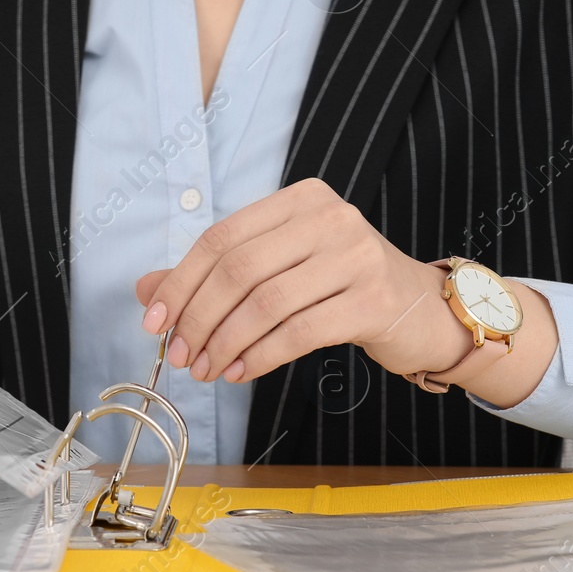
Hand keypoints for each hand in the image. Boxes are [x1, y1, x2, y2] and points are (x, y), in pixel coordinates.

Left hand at [133, 178, 556, 405]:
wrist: (424, 312)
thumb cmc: (343, 287)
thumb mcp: (279, 268)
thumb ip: (216, 275)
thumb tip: (147, 291)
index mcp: (300, 200)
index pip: (222, 237)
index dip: (181, 282)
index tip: (155, 322)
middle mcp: (329, 218)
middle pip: (239, 270)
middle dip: (199, 319)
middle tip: (180, 356)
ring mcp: (356, 255)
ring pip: (266, 304)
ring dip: (225, 344)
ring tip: (208, 370)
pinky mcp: (373, 300)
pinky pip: (299, 332)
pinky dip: (261, 356)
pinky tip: (242, 371)